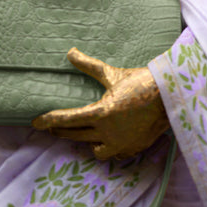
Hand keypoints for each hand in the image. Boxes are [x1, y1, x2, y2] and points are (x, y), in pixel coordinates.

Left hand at [32, 48, 168, 159]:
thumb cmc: (141, 82)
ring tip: (82, 134)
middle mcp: (108, 133)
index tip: (35, 123)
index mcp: (100, 114)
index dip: (48, 121)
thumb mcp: (112, 74)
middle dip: (61, 131)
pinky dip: (108, 147)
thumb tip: (70, 53)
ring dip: (86, 142)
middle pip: (76, 135)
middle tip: (51, 127)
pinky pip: (114, 153)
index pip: (66, 120)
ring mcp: (122, 144)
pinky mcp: (134, 148)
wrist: (171, 95)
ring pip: (95, 149)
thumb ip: (89, 66)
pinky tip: (107, 141)